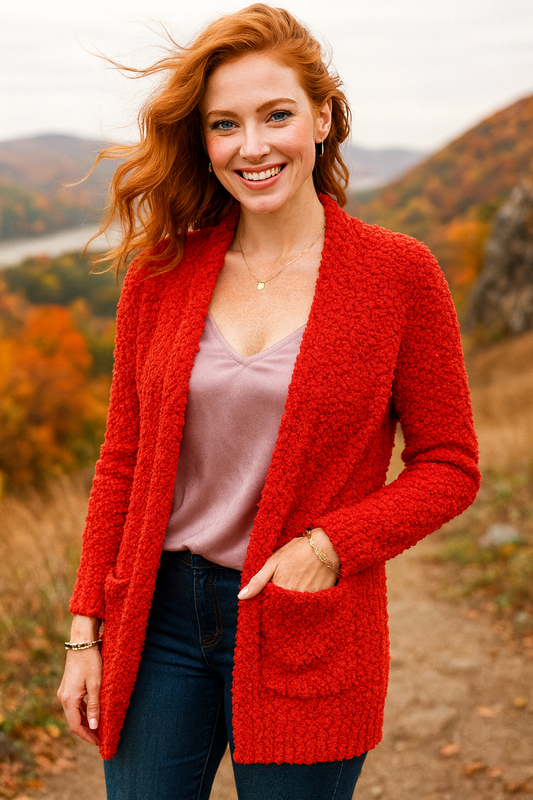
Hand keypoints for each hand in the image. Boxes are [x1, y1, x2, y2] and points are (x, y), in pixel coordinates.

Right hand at [57, 616, 101, 745]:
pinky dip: (83, 712)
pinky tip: (93, 713)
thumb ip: (94, 706)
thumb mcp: (96, 684)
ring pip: (74, 713)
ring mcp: (64, 692)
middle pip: (73, 721)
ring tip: (99, 728)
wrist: (82, 642)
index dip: (87, 736)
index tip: (99, 743)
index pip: (76, 726)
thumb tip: (93, 727)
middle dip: (87, 731)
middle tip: (101, 738)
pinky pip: (74, 705)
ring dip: (85, 722)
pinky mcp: (67, 686)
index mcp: (68, 699)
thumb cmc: (91, 661)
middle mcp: (63, 697)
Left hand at [238, 528, 339, 598]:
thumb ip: (258, 581)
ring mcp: (307, 600)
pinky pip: (310, 605)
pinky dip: (307, 600)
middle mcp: (293, 599)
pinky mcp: (320, 599)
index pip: (268, 603)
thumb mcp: (274, 561)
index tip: (272, 590)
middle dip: (281, 600)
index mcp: (279, 590)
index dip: (269, 597)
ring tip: (298, 583)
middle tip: (287, 583)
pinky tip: (308, 586)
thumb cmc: (297, 551)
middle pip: (282, 606)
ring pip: (296, 607)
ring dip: (294, 601)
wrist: (326, 546)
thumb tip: (241, 597)